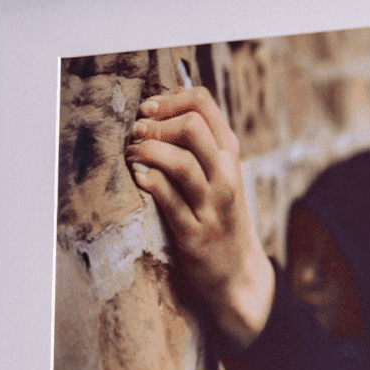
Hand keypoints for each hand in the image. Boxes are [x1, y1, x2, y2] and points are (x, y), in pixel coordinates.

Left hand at [125, 86, 274, 351]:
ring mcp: (211, 204)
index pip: (204, 104)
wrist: (238, 271)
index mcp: (229, 153)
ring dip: (148, 150)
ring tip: (132, 153)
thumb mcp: (220, 172)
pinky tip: (138, 177)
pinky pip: (169, 200)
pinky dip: (150, 183)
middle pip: (192, 127)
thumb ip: (200, 139)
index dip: (171, 99)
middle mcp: (225, 175)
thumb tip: (167, 98)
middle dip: (157, 123)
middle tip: (137, 132)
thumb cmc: (220, 214)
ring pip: (181, 162)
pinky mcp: (194, 233)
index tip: (149, 108)